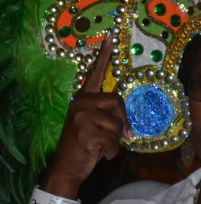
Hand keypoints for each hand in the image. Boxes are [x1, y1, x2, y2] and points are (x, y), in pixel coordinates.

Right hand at [47, 37, 130, 192]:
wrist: (67, 166)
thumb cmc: (85, 145)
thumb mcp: (95, 125)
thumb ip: (109, 116)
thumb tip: (130, 125)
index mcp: (83, 98)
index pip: (95, 74)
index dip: (104, 56)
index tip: (110, 37)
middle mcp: (80, 103)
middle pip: (117, 101)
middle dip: (122, 122)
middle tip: (114, 137)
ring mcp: (81, 116)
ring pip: (117, 124)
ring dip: (115, 140)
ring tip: (101, 145)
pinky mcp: (85, 132)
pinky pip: (113, 141)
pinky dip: (111, 153)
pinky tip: (99, 154)